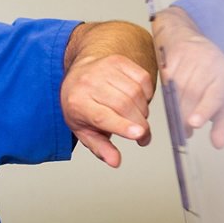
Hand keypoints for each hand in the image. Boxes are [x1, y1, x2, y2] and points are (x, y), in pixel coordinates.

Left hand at [61, 53, 155, 167]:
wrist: (79, 72)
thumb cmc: (81, 103)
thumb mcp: (83, 129)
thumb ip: (100, 147)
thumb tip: (115, 161)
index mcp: (76, 102)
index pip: (102, 116)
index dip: (122, 126)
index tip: (140, 134)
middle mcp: (89, 83)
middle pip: (124, 105)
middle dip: (139, 124)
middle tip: (142, 136)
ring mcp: (104, 69)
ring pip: (136, 92)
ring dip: (143, 110)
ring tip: (135, 117)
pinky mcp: (118, 61)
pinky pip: (143, 79)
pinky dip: (146, 93)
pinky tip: (137, 99)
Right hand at [152, 8, 223, 147]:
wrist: (189, 41)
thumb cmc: (211, 72)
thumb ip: (222, 123)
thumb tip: (218, 144)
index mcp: (223, 78)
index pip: (214, 96)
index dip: (203, 110)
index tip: (194, 122)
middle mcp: (206, 69)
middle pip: (190, 99)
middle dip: (184, 118)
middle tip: (185, 131)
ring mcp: (186, 65)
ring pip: (175, 95)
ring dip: (175, 110)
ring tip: (179, 118)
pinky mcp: (169, 63)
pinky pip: (163, 86)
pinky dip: (165, 96)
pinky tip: (170, 100)